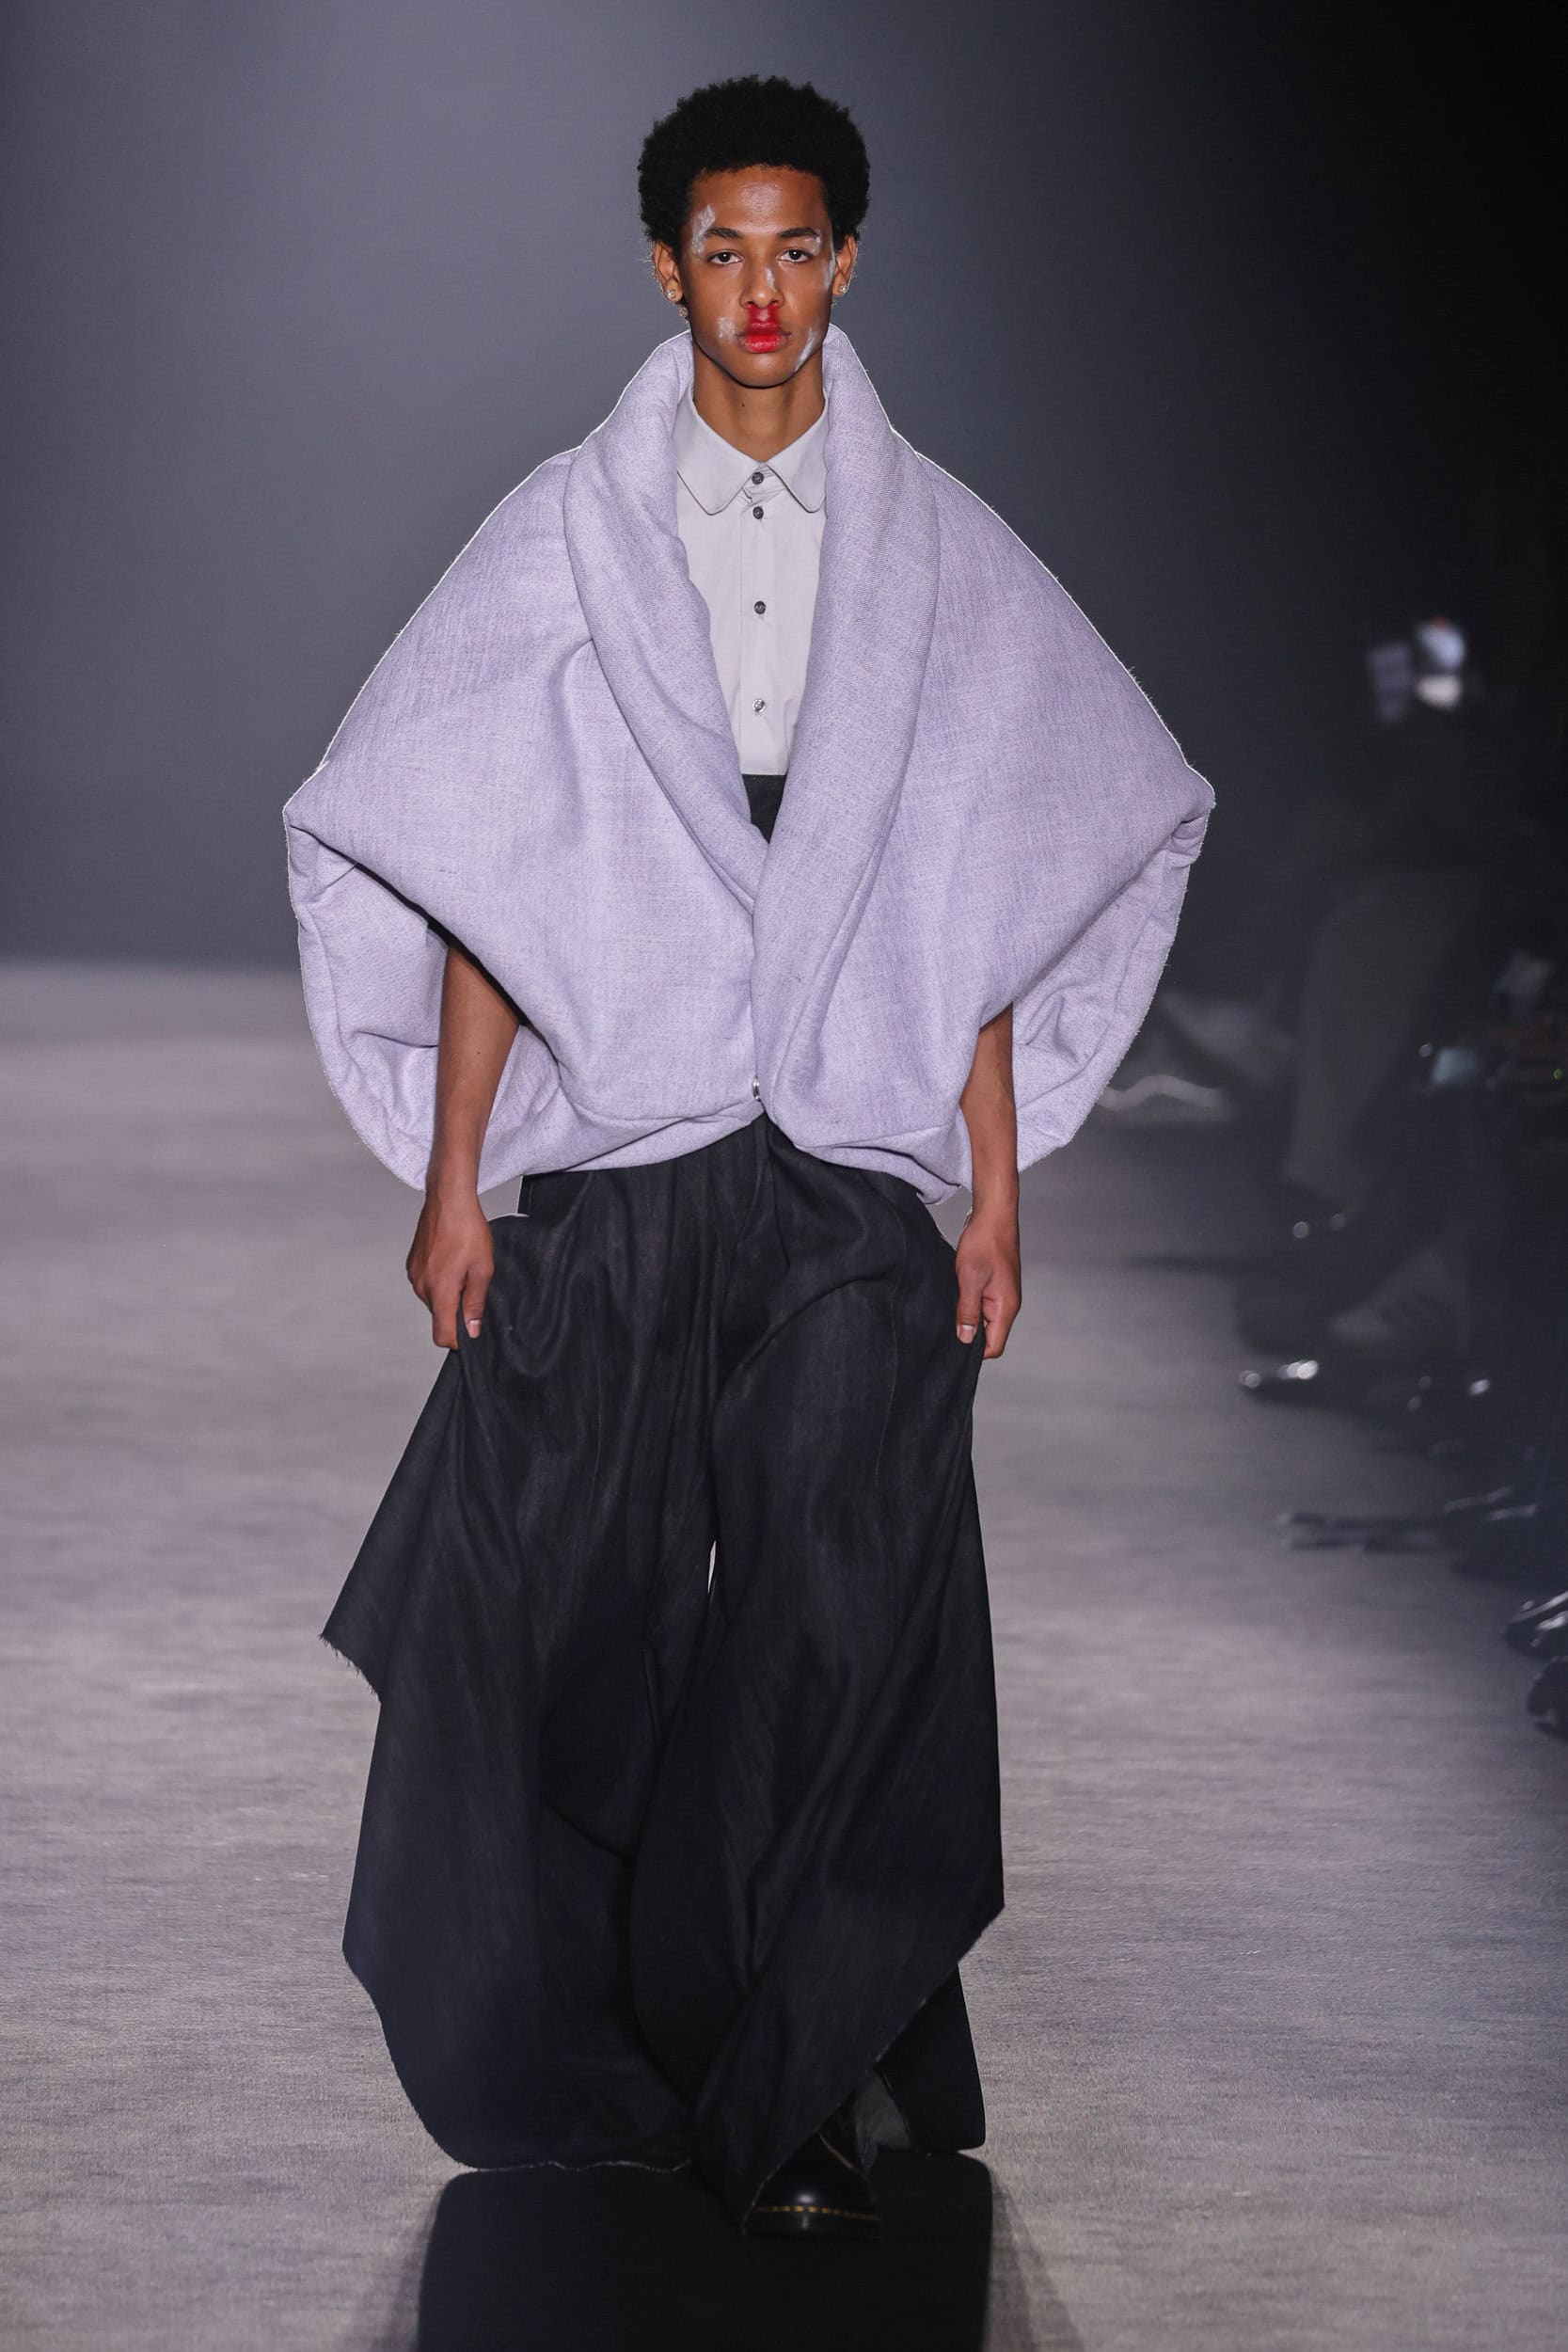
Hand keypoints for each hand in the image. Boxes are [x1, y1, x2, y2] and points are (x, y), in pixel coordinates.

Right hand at [406, 1186, 493, 1349]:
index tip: (469, 1332)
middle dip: (456, 1310)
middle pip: (439, 1316)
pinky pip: (427, 1283)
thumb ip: (475, 1303)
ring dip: (448, 1293)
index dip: (457, 1340)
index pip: (441, 1335)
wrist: (449, 1200)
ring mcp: (414, 1275)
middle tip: (473, 1285)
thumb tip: (471, 1329)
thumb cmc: (467, 1229)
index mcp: (440, 1291)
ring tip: (462, 1268)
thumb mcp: (482, 1269)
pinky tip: (452, 1260)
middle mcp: (421, 1286)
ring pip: (433, 1299)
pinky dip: (440, 1280)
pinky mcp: (412, 1264)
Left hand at [954, 1201, 1020, 1358]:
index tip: (953, 1346)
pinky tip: (954, 1297)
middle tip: (946, 1328)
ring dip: (967, 1318)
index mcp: (1006, 1306)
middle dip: (969, 1335)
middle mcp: (1007, 1304)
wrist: (993, 1214)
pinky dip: (968, 1304)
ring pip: (984, 1320)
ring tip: (949, 1310)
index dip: (974, 1352)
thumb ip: (968, 1310)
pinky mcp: (993, 1285)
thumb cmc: (984, 1242)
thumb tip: (966, 1338)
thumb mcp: (970, 1278)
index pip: (994, 1346)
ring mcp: (1001, 1294)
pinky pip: (981, 1304)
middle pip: (989, 1335)